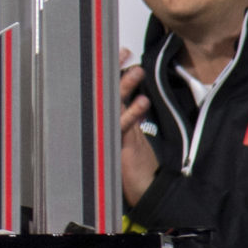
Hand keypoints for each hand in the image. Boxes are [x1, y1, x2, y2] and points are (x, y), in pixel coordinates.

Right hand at [120, 61, 158, 208]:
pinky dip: (132, 114)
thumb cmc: (138, 168)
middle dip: (114, 72)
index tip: (120, 54)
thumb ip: (132, 120)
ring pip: (112, 107)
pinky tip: (142, 102)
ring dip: (125, 88)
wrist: (141, 194)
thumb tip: (137, 98)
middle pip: (106, 94)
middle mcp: (105, 128)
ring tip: (136, 71)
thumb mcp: (134, 140)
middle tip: (123, 53)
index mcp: (109, 123)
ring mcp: (108, 137)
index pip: (109, 92)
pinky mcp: (116, 149)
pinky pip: (122, 128)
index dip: (114, 72)